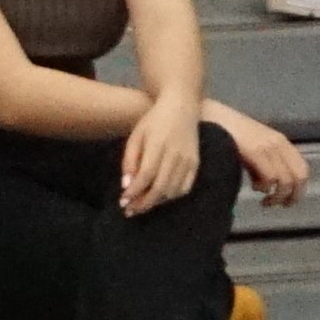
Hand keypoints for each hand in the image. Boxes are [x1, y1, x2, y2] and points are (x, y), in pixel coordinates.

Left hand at [119, 94, 200, 214]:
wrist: (182, 108)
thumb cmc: (153, 121)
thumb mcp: (136, 136)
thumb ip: (129, 160)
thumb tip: (126, 185)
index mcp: (158, 144)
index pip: (146, 175)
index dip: (134, 192)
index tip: (123, 202)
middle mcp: (175, 154)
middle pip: (160, 187)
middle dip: (144, 203)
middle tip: (130, 211)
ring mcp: (188, 160)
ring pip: (173, 190)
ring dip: (156, 202)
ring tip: (141, 206)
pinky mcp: (196, 164)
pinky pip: (185, 187)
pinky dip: (171, 197)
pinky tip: (159, 198)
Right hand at [206, 101, 305, 207]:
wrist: (206, 114)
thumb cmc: (224, 131)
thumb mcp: (249, 146)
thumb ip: (261, 162)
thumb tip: (266, 186)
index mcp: (280, 141)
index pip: (302, 169)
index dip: (298, 190)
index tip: (286, 202)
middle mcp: (278, 143)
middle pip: (299, 177)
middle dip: (291, 196)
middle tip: (277, 205)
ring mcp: (267, 146)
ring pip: (286, 180)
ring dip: (277, 196)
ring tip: (264, 201)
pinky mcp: (254, 151)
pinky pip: (270, 176)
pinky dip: (265, 188)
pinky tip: (254, 188)